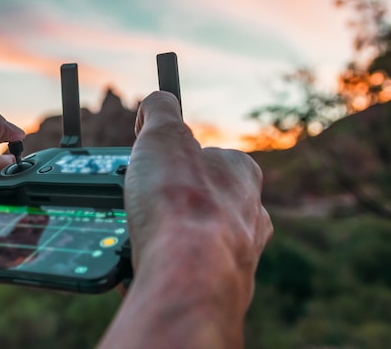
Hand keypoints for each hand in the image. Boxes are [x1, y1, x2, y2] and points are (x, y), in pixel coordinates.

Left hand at [0, 96, 24, 294]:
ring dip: (16, 237)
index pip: (9, 171)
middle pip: (11, 205)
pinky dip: (0, 264)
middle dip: (27, 207)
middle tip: (42, 211)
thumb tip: (19, 130)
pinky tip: (15, 262)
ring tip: (32, 237)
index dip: (27, 172)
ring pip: (4, 237)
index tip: (46, 176)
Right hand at [100, 91, 271, 348]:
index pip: (206, 155)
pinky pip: (187, 272)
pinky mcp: (221, 289)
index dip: (171, 157)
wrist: (188, 275)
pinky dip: (166, 266)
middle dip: (172, 200)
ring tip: (140, 235)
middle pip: (203, 199)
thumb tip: (157, 101)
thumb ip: (160, 110)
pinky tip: (145, 264)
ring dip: (170, 235)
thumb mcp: (163, 135)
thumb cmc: (180, 204)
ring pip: (198, 238)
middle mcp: (250, 215)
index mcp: (241, 174)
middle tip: (142, 202)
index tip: (149, 163)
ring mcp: (239, 255)